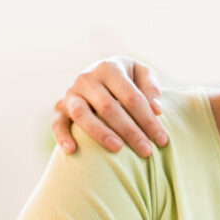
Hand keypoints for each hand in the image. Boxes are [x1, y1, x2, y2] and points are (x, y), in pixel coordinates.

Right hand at [49, 57, 168, 156]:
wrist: (99, 76)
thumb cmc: (127, 79)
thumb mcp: (142, 74)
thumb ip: (151, 87)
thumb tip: (156, 109)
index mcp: (109, 68)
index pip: (131, 96)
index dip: (148, 119)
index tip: (162, 140)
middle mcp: (87, 78)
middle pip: (108, 107)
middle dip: (130, 131)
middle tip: (146, 151)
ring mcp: (71, 93)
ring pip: (82, 114)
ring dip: (100, 133)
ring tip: (118, 149)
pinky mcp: (60, 107)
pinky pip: (57, 122)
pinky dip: (62, 136)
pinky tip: (72, 150)